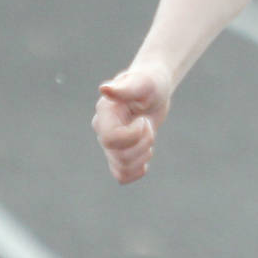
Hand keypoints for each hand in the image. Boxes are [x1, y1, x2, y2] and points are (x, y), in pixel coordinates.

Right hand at [92, 62, 173, 183]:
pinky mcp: (119, 151)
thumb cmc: (150, 83)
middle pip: (118, 155)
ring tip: (148, 136)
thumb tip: (104, 89)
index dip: (134, 135)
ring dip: (143, 155)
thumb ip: (125, 89)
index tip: (144, 120)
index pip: (111, 138)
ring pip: (122, 167)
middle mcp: (102, 129)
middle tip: (148, 125)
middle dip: (143, 144)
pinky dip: (136, 170)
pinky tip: (145, 155)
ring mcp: (110, 142)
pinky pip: (122, 174)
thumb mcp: (143, 84)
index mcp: (104, 113)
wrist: (155, 91)